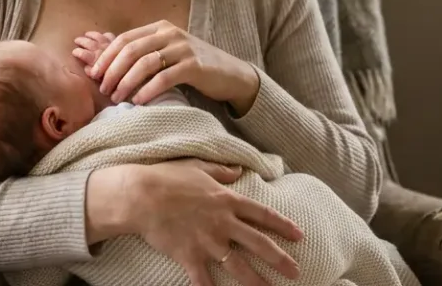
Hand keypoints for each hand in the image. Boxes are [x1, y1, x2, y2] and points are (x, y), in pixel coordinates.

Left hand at [72, 22, 260, 114]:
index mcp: (160, 28)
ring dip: (127, 82)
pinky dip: (148, 90)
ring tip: (117, 97)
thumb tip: (105, 66)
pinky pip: (165, 78)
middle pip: (131, 50)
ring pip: (145, 63)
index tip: (93, 75)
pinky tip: (138, 101)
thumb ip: (143, 55)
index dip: (106, 57)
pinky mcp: (195, 66)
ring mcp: (184, 48)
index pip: (124, 39)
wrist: (230, 74)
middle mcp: (171, 34)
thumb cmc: (193, 66)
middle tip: (104, 89)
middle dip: (113, 71)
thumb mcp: (167, 54)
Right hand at [90, 159, 302, 285]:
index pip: (263, 214)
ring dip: (256, 281)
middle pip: (259, 243)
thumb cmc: (168, 178)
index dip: (283, 225)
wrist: (142, 195)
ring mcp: (208, 241)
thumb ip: (221, 171)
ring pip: (239, 266)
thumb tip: (237, 170)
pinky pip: (204, 279)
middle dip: (280, 259)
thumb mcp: (199, 167)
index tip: (299, 235)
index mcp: (228, 200)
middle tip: (296, 271)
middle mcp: (223, 223)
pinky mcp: (190, 255)